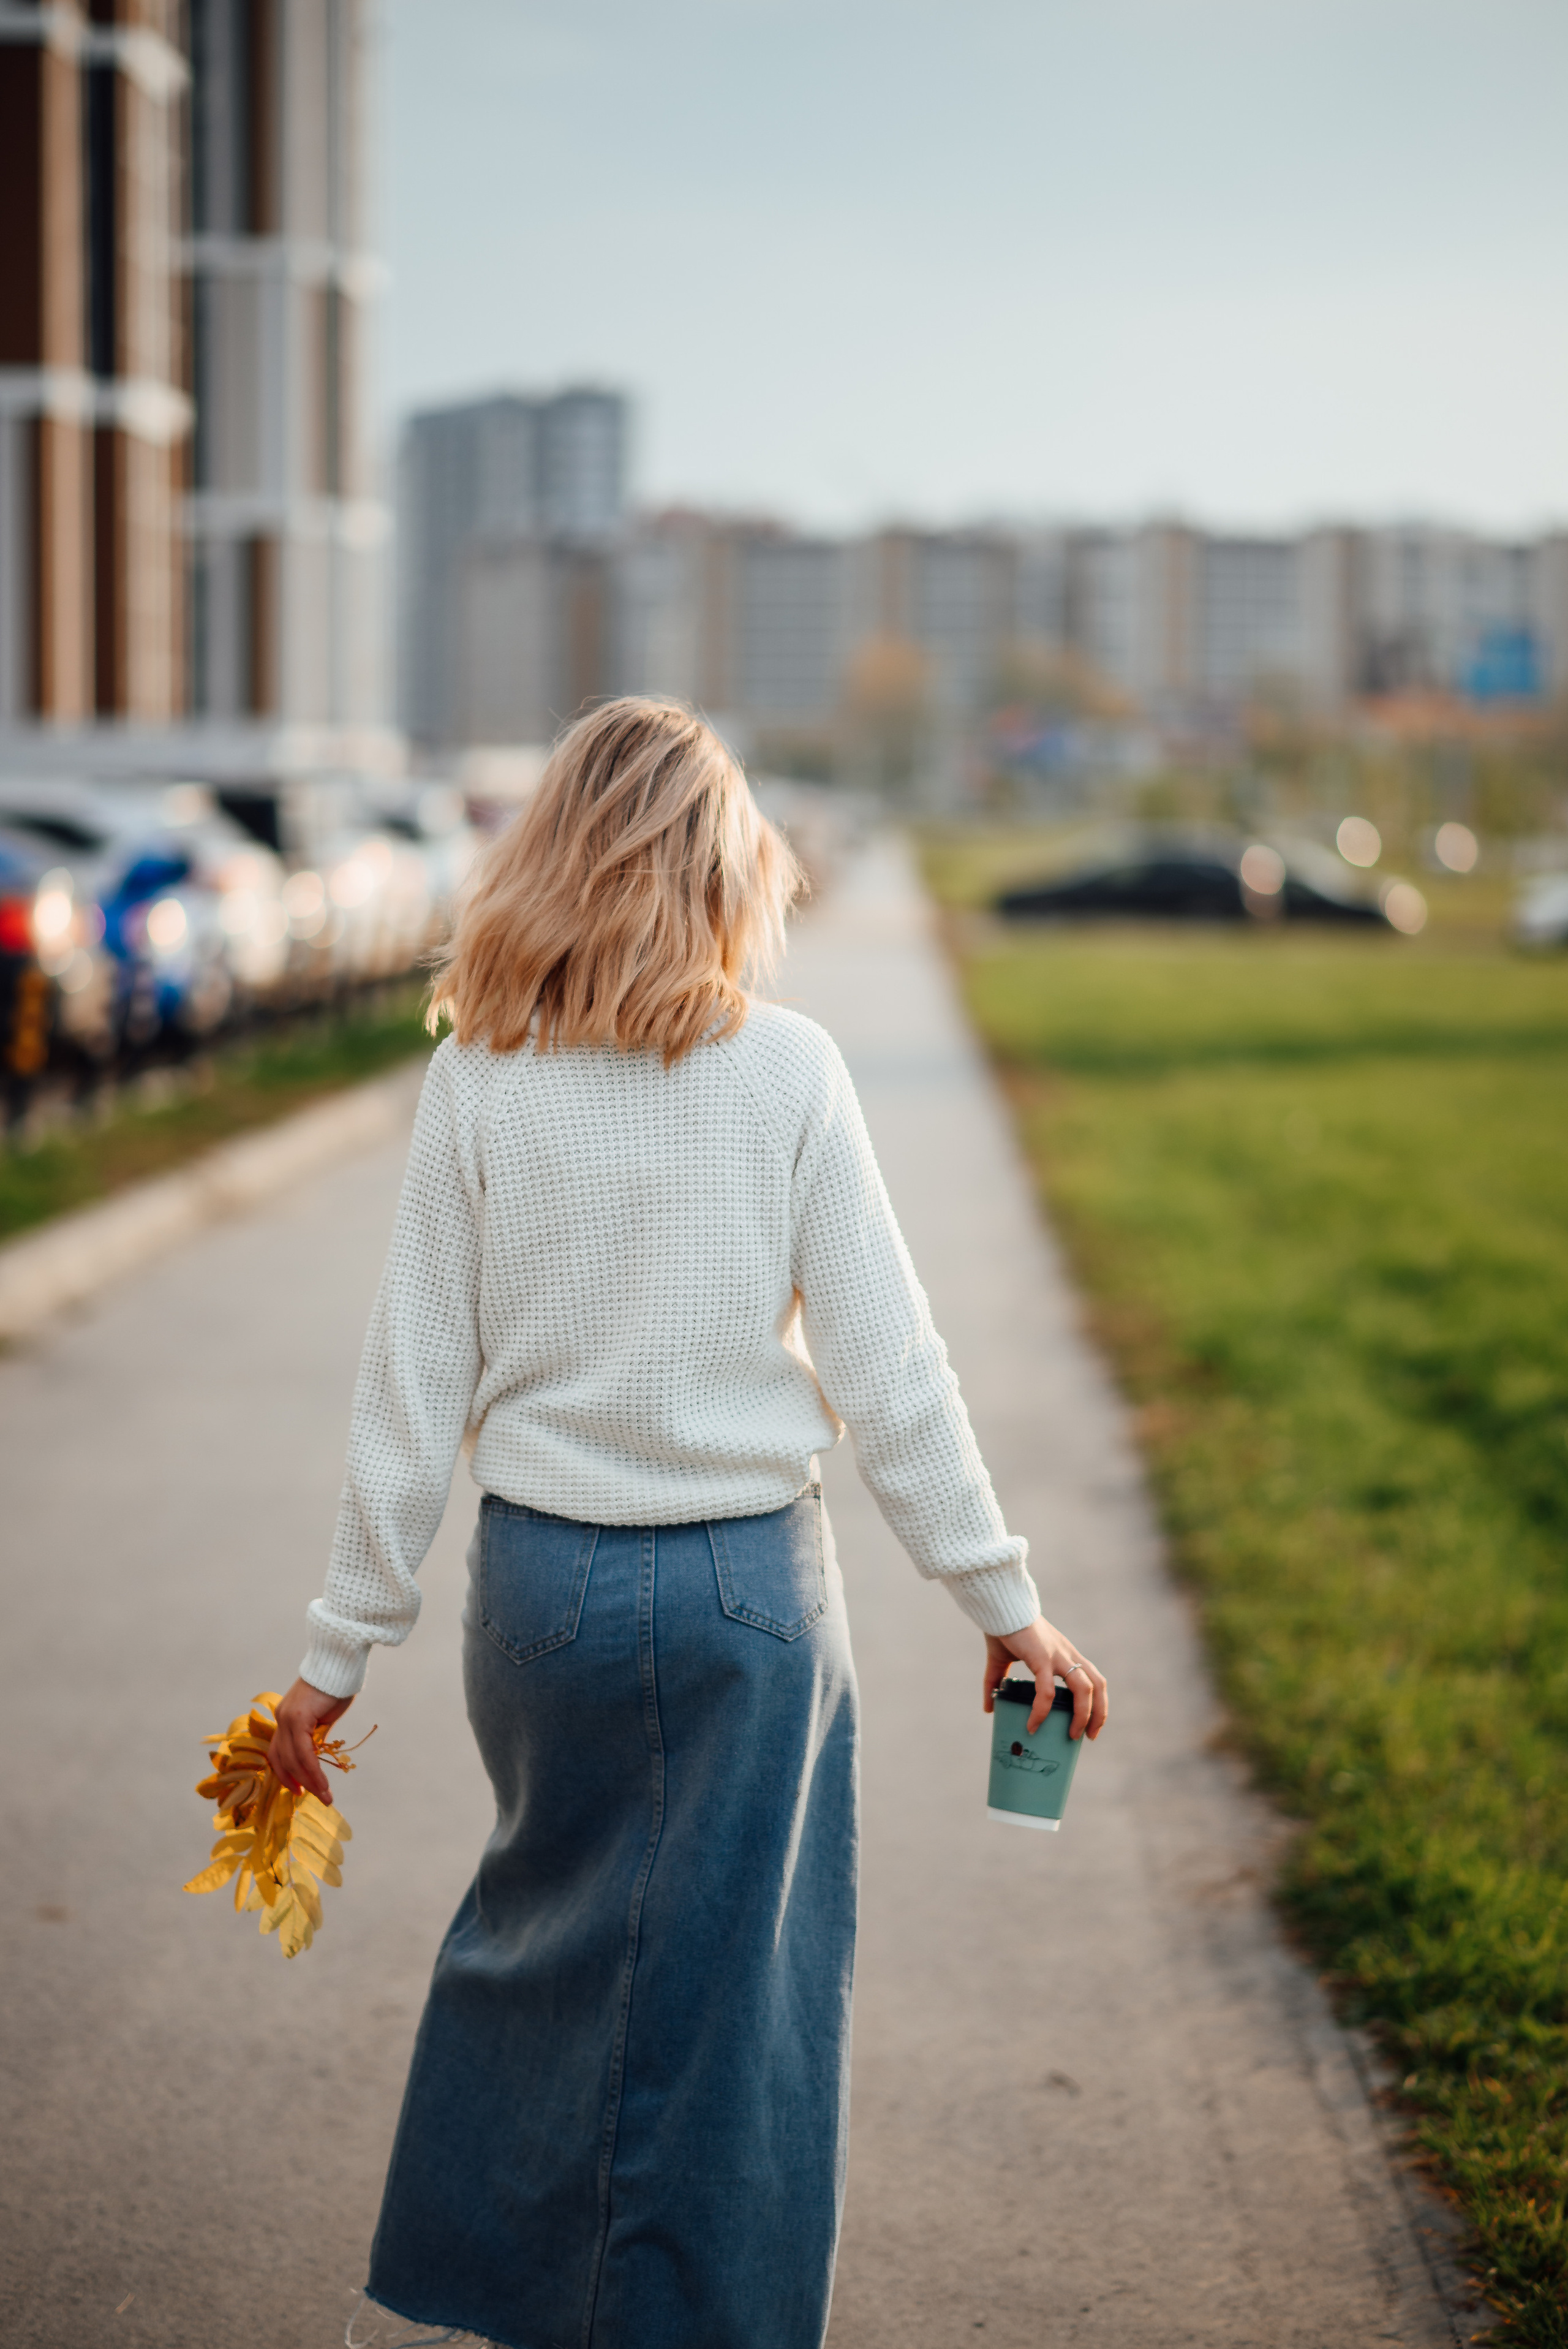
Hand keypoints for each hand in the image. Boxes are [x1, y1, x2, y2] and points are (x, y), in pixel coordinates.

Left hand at [268, 1677, 354, 1803]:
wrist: (338, 1662)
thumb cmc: (335, 1686)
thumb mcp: (323, 1716)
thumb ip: (315, 1733)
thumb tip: (316, 1753)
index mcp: (285, 1719)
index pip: (279, 1753)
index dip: (286, 1774)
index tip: (298, 1790)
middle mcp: (281, 1719)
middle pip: (283, 1760)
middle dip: (299, 1783)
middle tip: (316, 1798)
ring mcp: (287, 1718)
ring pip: (293, 1760)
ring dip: (310, 1782)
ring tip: (325, 1796)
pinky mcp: (297, 1718)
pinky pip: (304, 1753)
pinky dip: (313, 1770)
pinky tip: (323, 1782)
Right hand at [983, 1617, 1107, 1741]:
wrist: (997, 1605)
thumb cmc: (1002, 1628)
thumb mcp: (1001, 1659)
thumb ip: (995, 1682)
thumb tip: (988, 1708)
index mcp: (1064, 1654)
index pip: (1093, 1679)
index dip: (1097, 1703)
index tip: (1089, 1726)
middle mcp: (1067, 1654)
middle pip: (1097, 1684)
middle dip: (1099, 1713)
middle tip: (1089, 1737)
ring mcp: (1057, 1655)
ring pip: (1084, 1688)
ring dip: (1083, 1715)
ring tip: (1072, 1736)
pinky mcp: (1041, 1657)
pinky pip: (1048, 1690)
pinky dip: (1042, 1710)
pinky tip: (1032, 1725)